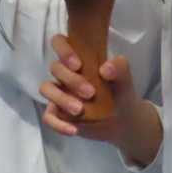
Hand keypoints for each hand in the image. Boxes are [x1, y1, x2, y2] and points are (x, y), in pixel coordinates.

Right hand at [41, 35, 162, 166]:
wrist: (122, 121)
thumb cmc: (119, 93)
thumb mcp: (124, 81)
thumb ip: (120, 68)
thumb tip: (105, 69)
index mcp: (79, 58)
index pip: (60, 42)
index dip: (63, 50)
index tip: (79, 65)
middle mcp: (65, 73)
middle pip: (55, 67)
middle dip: (71, 79)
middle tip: (91, 93)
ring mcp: (59, 92)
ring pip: (46, 88)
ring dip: (61, 99)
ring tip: (80, 110)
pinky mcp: (57, 112)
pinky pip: (48, 116)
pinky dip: (58, 124)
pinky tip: (74, 130)